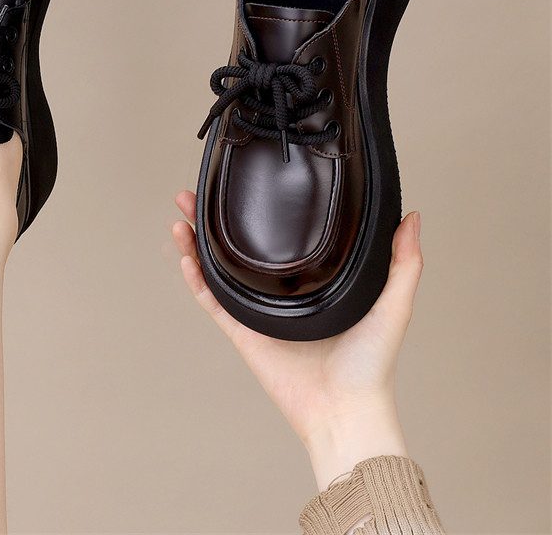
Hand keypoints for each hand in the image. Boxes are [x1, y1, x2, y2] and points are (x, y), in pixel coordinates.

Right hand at [172, 191, 423, 489]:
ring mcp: (258, 311)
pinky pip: (212, 300)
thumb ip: (404, 261)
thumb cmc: (372, 365)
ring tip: (183, 211)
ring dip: (196, 241)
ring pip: (217, 268)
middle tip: (196, 193)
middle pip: (238, 246)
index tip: (248, 184)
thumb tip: (412, 217)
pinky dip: (195, 278)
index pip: (279, 237)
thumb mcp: (394, 303)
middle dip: (213, 218)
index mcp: (312, 282)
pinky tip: (186, 253)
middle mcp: (280, 292)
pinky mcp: (243, 331)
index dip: (258, 210)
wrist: (346, 410)